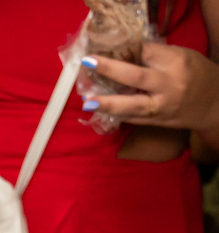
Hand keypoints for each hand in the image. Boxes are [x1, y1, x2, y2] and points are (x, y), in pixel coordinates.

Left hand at [82, 42, 218, 130]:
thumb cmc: (195, 74)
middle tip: (89, 63)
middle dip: (111, 70)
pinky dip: (116, 113)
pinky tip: (100, 110)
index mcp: (176, 63)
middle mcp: (168, 85)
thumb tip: (127, 52)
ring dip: (108, 103)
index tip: (110, 46)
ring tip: (88, 101)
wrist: (211, 104)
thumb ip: (157, 56)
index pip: (146, 53)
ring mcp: (161, 106)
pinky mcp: (156, 122)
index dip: (126, 50)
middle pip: (136, 77)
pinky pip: (133, 119)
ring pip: (132, 105)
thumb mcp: (181, 56)